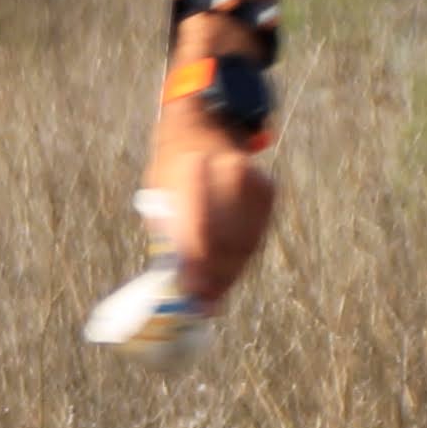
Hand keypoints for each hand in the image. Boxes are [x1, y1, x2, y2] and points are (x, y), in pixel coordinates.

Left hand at [144, 80, 278, 305]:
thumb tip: (180, 281)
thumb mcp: (159, 192)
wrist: (203, 123)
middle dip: (215, 278)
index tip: (193, 294)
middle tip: (204, 304)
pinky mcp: (267, 189)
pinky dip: (244, 258)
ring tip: (214, 297)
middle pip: (226, 240)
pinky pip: (258, 234)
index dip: (197, 267)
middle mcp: (225, 171)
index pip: (197, 228)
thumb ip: (169, 232)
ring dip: (231, 274)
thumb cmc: (173, 164)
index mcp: (190, 169)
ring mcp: (251, 179)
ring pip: (246, 242)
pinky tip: (230, 274)